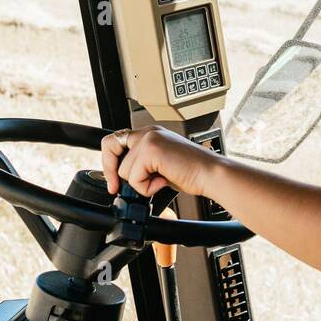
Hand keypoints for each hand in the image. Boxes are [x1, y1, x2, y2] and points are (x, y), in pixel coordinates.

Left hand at [100, 126, 217, 198]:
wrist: (211, 174)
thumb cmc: (193, 172)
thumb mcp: (161, 166)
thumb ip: (142, 165)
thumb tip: (121, 179)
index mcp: (152, 134)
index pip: (116, 140)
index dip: (109, 161)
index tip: (113, 180)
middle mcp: (149, 132)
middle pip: (111, 148)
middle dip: (111, 172)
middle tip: (116, 188)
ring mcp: (150, 138)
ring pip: (124, 170)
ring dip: (141, 184)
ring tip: (162, 180)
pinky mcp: (151, 150)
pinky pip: (134, 178)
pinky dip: (147, 188)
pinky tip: (164, 181)